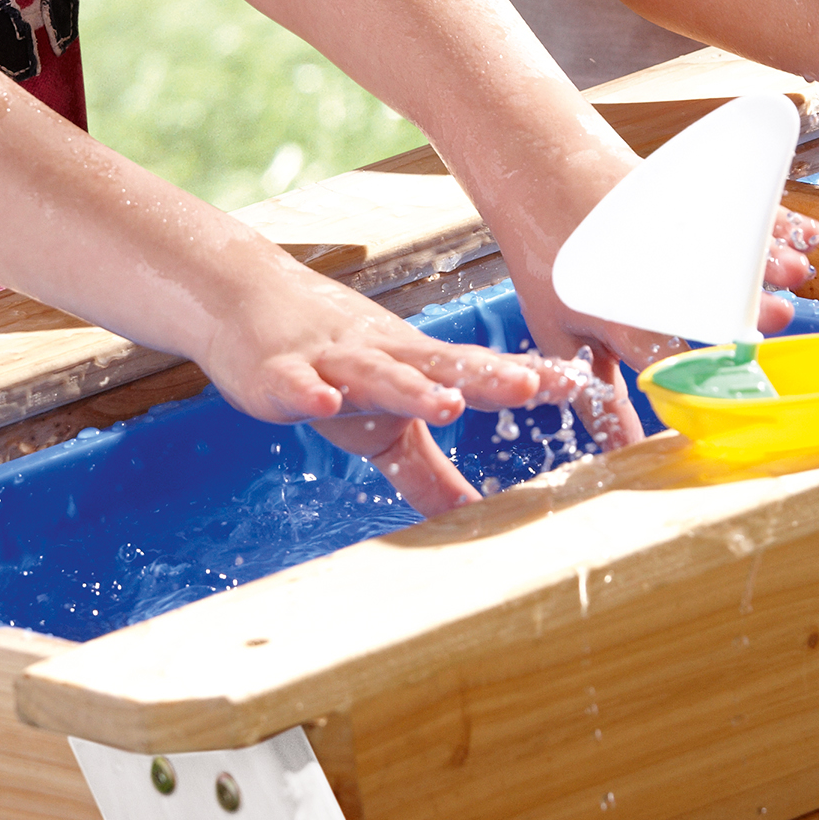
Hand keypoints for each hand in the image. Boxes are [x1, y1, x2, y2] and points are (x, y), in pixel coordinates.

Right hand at [200, 267, 587, 517]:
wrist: (240, 301)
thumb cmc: (326, 364)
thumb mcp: (381, 427)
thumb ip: (428, 472)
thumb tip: (476, 518)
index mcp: (413, 367)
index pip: (477, 371)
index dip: (523, 379)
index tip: (577, 383)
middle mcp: (381, 356)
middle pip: (439, 365)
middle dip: (485, 377)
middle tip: (531, 386)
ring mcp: (330, 361)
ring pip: (377, 373)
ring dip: (412, 388)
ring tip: (449, 403)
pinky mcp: (279, 372)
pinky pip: (296, 382)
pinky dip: (308, 391)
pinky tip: (324, 401)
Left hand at [503, 202, 818, 450]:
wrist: (535, 171)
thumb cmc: (547, 262)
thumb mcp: (559, 334)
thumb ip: (597, 397)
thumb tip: (619, 457)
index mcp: (615, 314)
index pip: (662, 355)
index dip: (699, 377)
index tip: (737, 400)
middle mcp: (646, 270)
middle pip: (702, 292)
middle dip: (741, 307)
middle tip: (776, 315)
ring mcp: (668, 228)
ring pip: (724, 246)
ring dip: (765, 260)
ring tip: (793, 271)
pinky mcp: (683, 195)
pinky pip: (737, 207)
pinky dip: (773, 220)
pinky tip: (805, 236)